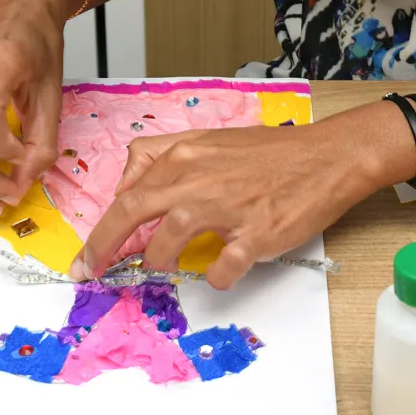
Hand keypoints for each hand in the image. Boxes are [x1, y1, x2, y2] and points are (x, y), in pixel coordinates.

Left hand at [72, 111, 407, 289]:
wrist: (327, 156)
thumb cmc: (269, 152)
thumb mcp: (209, 140)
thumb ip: (163, 157)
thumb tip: (127, 187)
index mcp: (186, 154)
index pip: (128, 192)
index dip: (102, 228)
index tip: (90, 253)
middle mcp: (200, 177)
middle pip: (134, 211)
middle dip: (103, 247)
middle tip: (88, 272)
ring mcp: (228, 205)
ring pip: (170, 236)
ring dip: (159, 259)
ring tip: (164, 267)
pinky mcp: (257, 232)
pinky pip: (223, 265)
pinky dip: (216, 276)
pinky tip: (221, 271)